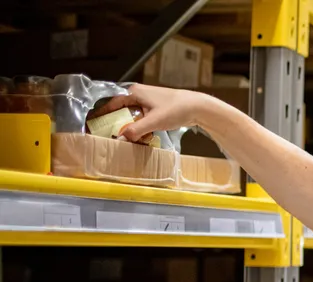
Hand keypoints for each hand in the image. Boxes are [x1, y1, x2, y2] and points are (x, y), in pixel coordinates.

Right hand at [92, 83, 215, 141]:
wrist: (198, 107)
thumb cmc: (176, 109)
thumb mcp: (154, 121)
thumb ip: (136, 130)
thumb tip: (122, 138)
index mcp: (133, 92)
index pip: (111, 104)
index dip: (102, 115)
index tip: (94, 126)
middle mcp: (138, 94)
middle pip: (120, 111)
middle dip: (116, 124)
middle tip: (108, 136)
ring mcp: (147, 101)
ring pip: (132, 116)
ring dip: (130, 127)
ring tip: (125, 139)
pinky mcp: (155, 109)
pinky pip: (142, 119)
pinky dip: (140, 127)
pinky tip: (142, 137)